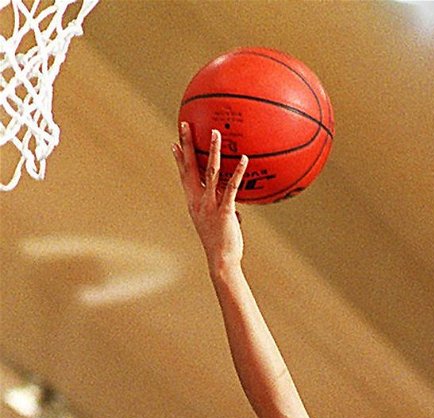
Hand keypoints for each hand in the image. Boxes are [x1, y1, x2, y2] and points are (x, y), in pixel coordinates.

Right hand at [172, 123, 246, 271]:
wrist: (221, 261)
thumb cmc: (220, 245)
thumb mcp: (218, 225)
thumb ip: (225, 212)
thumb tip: (235, 211)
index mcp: (194, 202)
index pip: (184, 176)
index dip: (179, 159)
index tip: (175, 142)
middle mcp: (199, 200)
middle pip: (191, 167)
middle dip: (188, 145)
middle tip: (185, 124)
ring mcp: (210, 205)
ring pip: (210, 172)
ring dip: (213, 151)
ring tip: (215, 132)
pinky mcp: (224, 211)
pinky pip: (231, 187)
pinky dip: (237, 172)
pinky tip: (244, 159)